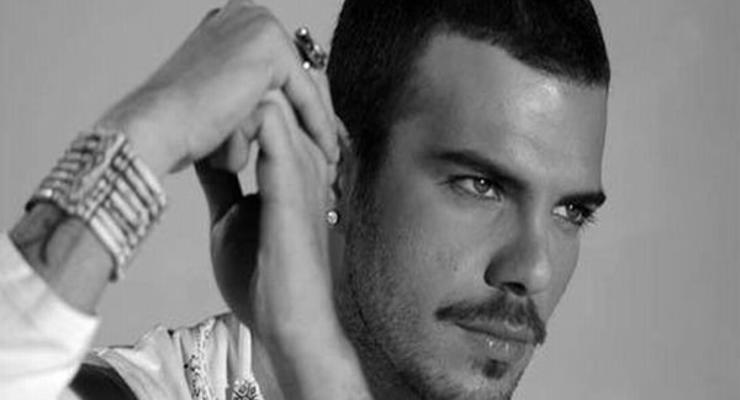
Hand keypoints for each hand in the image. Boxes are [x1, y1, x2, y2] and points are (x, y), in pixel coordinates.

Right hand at [96, 0, 337, 177]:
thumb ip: (248, 86)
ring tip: (328, 153)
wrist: (159, 126)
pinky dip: (318, 125)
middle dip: (315, 111)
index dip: (301, 102)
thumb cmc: (179, 122)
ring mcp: (258, 25)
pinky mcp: (269, 46)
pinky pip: (306, 94)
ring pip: (305, 84)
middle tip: (330, 145)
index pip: (284, 65)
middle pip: (300, 72)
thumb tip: (270, 102)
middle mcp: (246, 14)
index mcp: (232, 21)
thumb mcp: (221, 95)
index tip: (313, 134)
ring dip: (319, 121)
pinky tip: (326, 151)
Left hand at [197, 91, 368, 398]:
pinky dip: (238, 128)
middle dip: (234, 103)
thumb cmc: (266, 279)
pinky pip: (271, 124)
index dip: (239, 106)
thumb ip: (223, 181)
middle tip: (204, 137)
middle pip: (279, 91)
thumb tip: (199, 152)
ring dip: (234, 113)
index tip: (204, 132)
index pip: (280, 103)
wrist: (291, 322)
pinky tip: (220, 157)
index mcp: (297, 166)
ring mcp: (306, 167)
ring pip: (273, 98)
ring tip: (212, 149)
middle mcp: (309, 158)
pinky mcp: (294, 182)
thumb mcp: (232, 217)